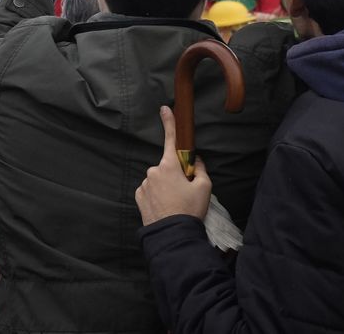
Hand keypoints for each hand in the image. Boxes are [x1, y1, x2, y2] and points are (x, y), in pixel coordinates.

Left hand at [136, 106, 211, 224]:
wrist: (173, 236)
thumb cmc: (190, 210)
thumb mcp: (204, 187)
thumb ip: (200, 169)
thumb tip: (195, 160)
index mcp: (169, 165)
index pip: (171, 139)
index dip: (169, 122)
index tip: (165, 108)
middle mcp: (153, 171)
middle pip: (167, 166)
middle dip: (175, 174)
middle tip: (185, 192)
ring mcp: (144, 184)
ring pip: (158, 180)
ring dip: (166, 187)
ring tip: (175, 204)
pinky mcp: (139, 197)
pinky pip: (150, 191)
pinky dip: (157, 196)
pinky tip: (165, 207)